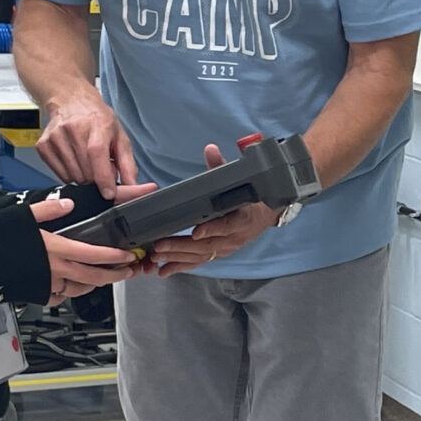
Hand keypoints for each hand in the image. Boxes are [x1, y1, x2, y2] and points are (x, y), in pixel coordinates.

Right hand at [29, 197, 144, 301]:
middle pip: (94, 277)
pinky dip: (71, 292)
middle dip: (115, 276)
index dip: (115, 257)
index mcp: (56, 248)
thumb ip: (48, 209)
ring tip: (105, 277)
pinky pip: (61, 297)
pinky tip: (74, 286)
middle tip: (128, 272)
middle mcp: (56, 269)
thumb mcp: (22, 216)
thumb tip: (67, 202)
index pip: (94, 254)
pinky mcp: (38, 294)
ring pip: (81, 289)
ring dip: (96, 284)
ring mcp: (48, 285)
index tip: (128, 256)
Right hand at [36, 88, 137, 188]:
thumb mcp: (120, 136)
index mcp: (97, 124)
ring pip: (73, 176)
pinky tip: (74, 161)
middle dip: (97, 178)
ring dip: (83, 177)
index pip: (97, 153)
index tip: (109, 193)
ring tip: (87, 162)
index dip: (103, 177)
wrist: (71, 101)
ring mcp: (55, 137)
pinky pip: (60, 175)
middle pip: (86, 171)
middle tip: (100, 167)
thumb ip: (128, 163)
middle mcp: (73, 129)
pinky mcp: (43, 145)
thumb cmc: (97, 119)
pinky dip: (70, 174)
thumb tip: (133, 185)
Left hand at [146, 142, 276, 275]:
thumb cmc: (250, 197)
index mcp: (243, 218)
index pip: (228, 225)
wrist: (265, 216)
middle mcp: (235, 237)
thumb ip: (222, 167)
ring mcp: (227, 248)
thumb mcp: (241, 181)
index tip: (196, 231)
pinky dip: (181, 267)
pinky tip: (164, 270)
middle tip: (160, 245)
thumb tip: (210, 149)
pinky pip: (199, 262)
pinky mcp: (219, 254)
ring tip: (156, 258)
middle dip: (181, 246)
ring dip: (177, 258)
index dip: (212, 229)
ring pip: (201, 256)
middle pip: (207, 245)